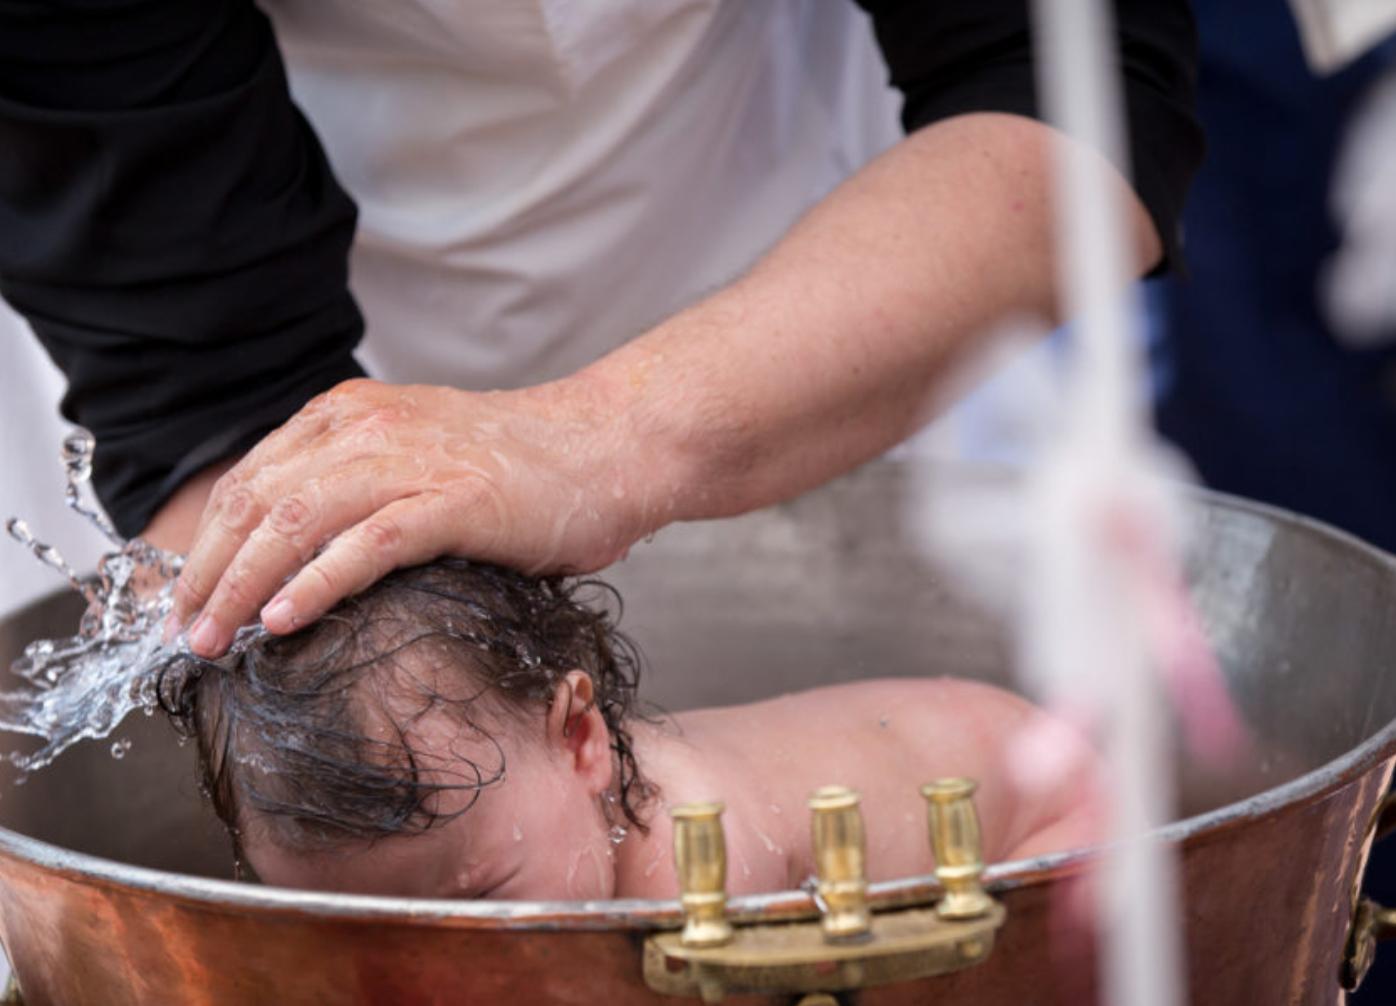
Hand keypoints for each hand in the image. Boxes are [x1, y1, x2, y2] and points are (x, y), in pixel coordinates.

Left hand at [168, 377, 650, 656]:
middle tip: (185, 635)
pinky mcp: (453, 500)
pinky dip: (316, 583)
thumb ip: (358, 487)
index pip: (249, 480)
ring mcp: (411, 461)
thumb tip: (294, 559)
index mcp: (350, 416)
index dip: (206, 545)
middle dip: (208, 573)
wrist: (607, 446)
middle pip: (256, 501)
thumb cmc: (523, 468)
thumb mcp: (419, 457)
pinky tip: (285, 621)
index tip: (186, 601)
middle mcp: (367, 428)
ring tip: (216, 639)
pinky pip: (365, 545)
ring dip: (244, 585)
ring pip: (296, 521)